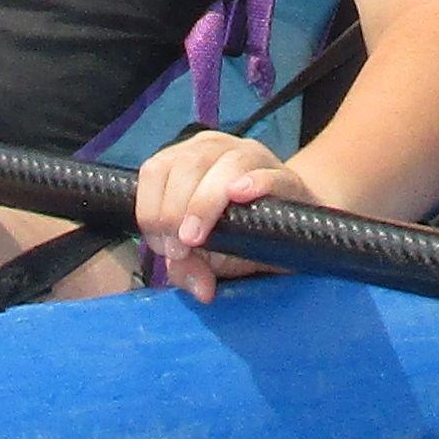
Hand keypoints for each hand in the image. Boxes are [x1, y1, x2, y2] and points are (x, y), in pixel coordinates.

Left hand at [128, 128, 300, 304]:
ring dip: (204, 203)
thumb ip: (188, 267)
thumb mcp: (204, 253)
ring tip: (197, 237)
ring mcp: (254, 159)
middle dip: (173, 211)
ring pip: (225, 165)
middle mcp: (217, 149)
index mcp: (188, 158)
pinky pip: (269, 175)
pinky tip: (239, 194)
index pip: (156, 170)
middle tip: (181, 248)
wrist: (286, 226)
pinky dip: (254, 183)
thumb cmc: (237, 234)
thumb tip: (201, 288)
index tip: (164, 246)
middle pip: (187, 166)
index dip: (151, 210)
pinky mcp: (287, 178)